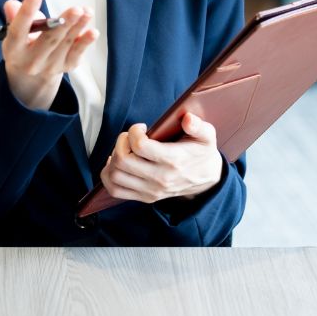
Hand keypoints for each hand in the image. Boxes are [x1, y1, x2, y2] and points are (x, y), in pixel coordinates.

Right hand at [1, 0, 97, 110]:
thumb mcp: (15, 33)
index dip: (26, 12)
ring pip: (65, 43)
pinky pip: (76, 54)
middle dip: (63, 23)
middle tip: (75, 9)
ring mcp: (50, 66)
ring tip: (86, 12)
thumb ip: (14, 16)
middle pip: (48, 40)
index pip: (19, 31)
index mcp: (14, 50)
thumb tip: (12, 4)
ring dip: (78, 26)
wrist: (31, 76)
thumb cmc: (23, 46)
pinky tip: (93, 32)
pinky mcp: (65, 67)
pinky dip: (85, 43)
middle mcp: (31, 61)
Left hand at [100, 112, 222, 203]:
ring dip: (113, 158)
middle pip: (123, 160)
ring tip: (124, 149)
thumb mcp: (207, 136)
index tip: (141, 128)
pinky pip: (116, 190)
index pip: (140, 146)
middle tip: (129, 137)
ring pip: (115, 175)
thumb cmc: (202, 153)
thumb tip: (187, 118)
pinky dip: (109, 176)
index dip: (134, 131)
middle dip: (120, 142)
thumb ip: (198, 126)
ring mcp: (151, 190)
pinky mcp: (146, 197)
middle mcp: (160, 178)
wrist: (207, 180)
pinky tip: (118, 164)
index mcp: (173, 160)